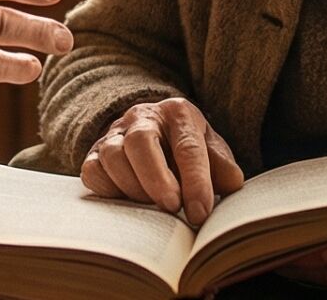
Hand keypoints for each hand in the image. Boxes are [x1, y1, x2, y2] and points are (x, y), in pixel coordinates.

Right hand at [82, 97, 244, 225]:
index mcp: (177, 113)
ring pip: (113, 156)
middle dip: (156, 178)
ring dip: (134, 188)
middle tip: (172, 207)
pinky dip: (109, 190)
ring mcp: (114, 133)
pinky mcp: (94, 153)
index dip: (196, 181)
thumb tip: (232, 183)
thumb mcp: (211, 151)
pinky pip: (93, 170)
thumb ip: (222, 166)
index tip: (200, 212)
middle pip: (141, 142)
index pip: (188, 146)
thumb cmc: (186, 147)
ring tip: (153, 207)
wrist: (154, 134)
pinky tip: (128, 202)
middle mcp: (142, 117)